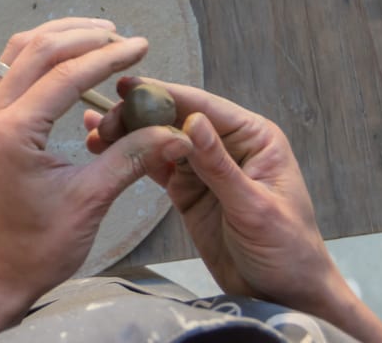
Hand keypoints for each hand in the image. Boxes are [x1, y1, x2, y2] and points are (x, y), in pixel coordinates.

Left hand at [0, 19, 189, 341]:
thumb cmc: (35, 247)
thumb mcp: (89, 202)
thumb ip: (130, 159)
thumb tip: (174, 134)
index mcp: (13, 131)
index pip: (66, 74)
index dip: (108, 56)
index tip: (140, 46)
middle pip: (37, 50)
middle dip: (83, 36)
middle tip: (123, 36)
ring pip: (18, 52)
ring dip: (59, 38)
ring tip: (99, 35)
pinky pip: (12, 70)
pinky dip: (42, 55)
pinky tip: (69, 60)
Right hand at [86, 78, 347, 317]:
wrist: (284, 296)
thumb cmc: (287, 250)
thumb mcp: (254, 209)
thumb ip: (220, 166)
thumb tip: (193, 119)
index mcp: (253, 137)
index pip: (203, 107)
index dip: (163, 93)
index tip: (125, 86)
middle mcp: (227, 144)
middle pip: (174, 118)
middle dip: (137, 115)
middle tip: (104, 121)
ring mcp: (203, 166)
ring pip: (159, 139)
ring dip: (128, 134)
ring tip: (94, 133)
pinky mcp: (186, 188)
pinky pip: (155, 165)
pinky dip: (131, 156)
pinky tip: (104, 146)